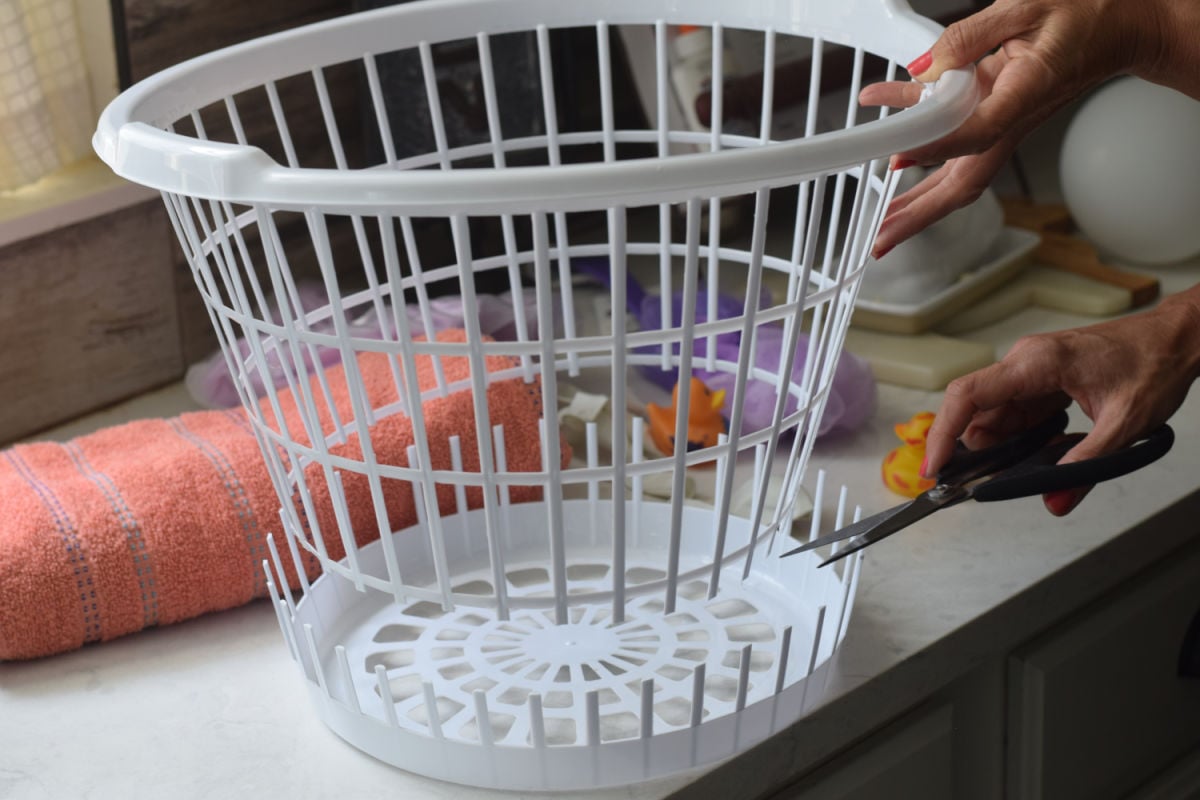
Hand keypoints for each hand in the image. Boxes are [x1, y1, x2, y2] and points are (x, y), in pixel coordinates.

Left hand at [860, 0, 1173, 257]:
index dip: (936, 149)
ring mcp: (1002, 124)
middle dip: (921, 215)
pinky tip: (888, 138)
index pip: (978, 132)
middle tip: (883, 239)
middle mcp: (1013, 120)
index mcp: (1027, 93)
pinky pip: (951, 140)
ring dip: (917, 201)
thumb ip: (971, 35)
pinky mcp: (993, 115)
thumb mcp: (1027, 6)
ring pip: (955, 175)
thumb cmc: (1087, 16)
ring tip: (883, 223)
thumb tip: (923, 68)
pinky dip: (917, 144)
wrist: (1120, 28)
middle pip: (963, 183)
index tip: (898, 156)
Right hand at [922, 290, 1199, 514]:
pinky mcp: (1041, 378)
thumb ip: (1086, 464)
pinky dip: (1020, 435)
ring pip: (993, 412)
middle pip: (975, 408)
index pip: (968, 396)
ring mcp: (1031, 369)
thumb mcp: (1124, 424)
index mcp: (1037, 363)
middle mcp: (1025, 361)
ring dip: (1002, 444)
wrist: (1178, 338)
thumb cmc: (1155, 363)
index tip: (934, 466)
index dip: (943, 433)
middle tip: (984, 481)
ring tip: (1032, 464)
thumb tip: (1055, 499)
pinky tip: (1044, 449)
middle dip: (976, 448)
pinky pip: (1014, 410)